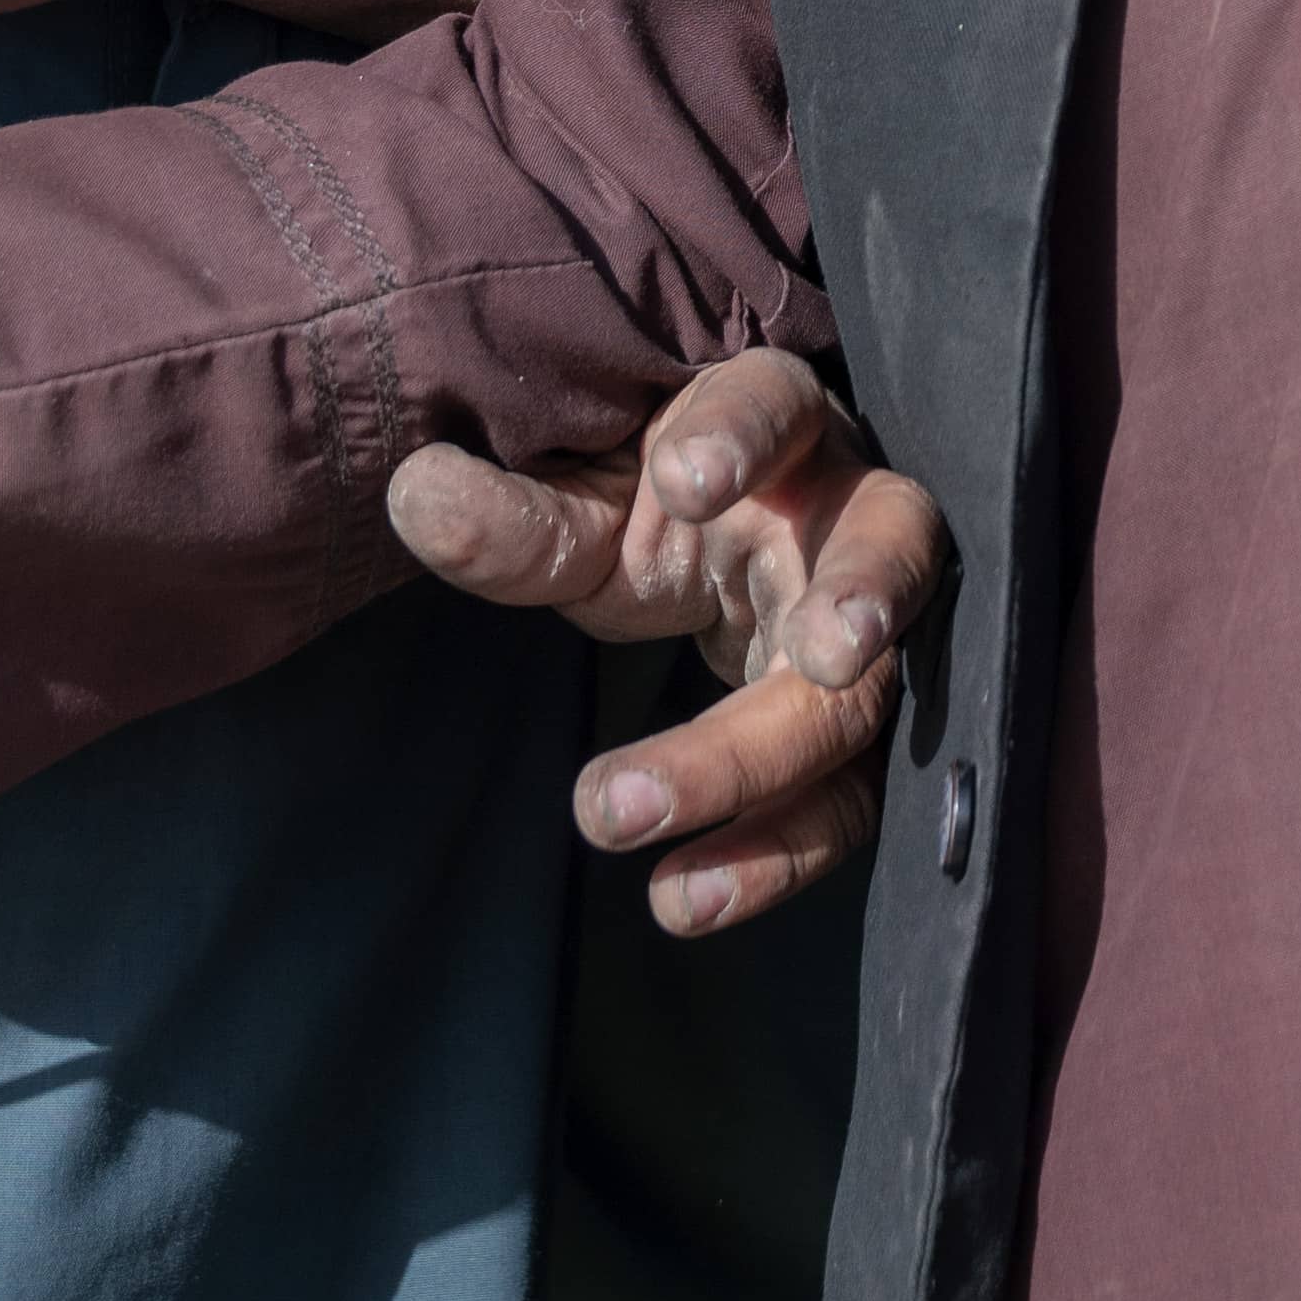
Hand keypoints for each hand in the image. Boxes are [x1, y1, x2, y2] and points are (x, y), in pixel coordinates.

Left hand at [392, 348, 950, 938]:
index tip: (684, 481)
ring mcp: (872, 634)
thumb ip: (516, 513)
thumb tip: (415, 493)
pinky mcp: (857, 732)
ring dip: (776, 772)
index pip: (779, 400)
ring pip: (867, 699)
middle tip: (820, 655)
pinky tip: (678, 900)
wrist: (727, 548)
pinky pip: (842, 803)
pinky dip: (767, 860)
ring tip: (651, 834)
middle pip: (885, 551)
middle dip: (858, 605)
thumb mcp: (583, 503)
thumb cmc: (658, 506)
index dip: (747, 434)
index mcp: (778, 426)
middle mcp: (849, 518)